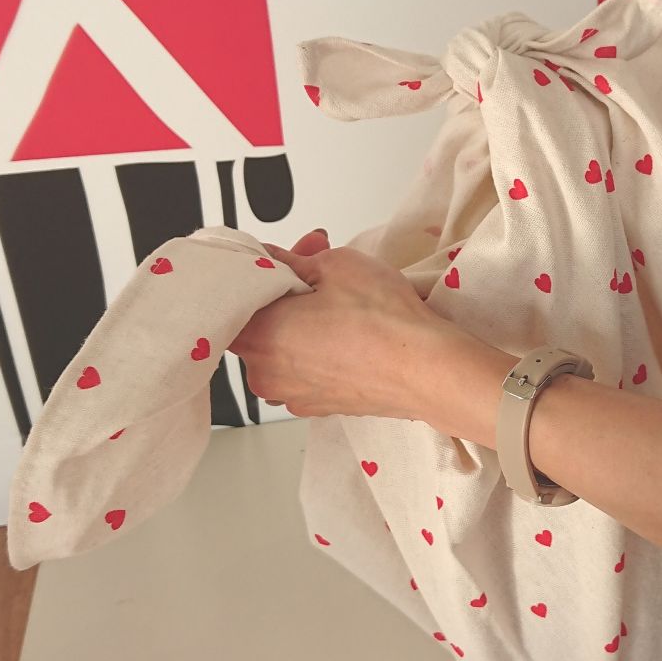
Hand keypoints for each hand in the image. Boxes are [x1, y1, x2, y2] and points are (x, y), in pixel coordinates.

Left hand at [228, 228, 466, 419]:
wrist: (425, 370)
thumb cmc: (383, 322)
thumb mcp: (335, 264)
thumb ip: (290, 259)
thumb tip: (273, 258)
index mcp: (258, 335)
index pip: (236, 296)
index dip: (263, 269)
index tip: (288, 255)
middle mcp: (265, 372)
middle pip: (257, 323)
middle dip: (284, 292)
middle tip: (319, 268)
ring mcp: (291, 393)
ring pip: (281, 348)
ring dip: (301, 322)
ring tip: (340, 302)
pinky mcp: (317, 405)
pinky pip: (305, 369)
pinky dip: (319, 349)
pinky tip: (349, 333)